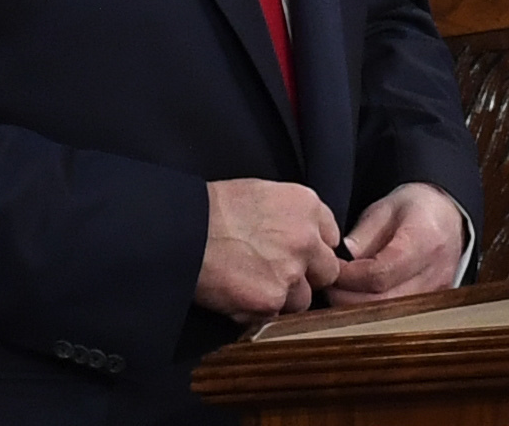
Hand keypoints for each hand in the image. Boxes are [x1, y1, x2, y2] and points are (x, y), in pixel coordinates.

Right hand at [196, 178, 341, 320]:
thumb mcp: (258, 193)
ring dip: (280, 296)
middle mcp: (306, 238)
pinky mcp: (271, 300)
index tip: (292, 250)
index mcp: (305, 205)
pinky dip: (257, 310)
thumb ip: (291, 216)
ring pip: (302, 298)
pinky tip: (235, 291)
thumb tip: (306, 239)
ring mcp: (291, 272)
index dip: (311, 248)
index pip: (331, 238)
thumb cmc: (208, 208)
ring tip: (246, 281)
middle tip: (269, 269)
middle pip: (326, 271)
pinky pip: (276, 315)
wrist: (177, 228)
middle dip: (304, 275)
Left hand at [329, 183, 464, 304]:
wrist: (449, 217)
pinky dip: (374, 312)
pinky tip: (359, 297)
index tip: (329, 269)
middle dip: (347, 297)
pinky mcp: (434, 305)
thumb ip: (363, 235)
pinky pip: (400, 317)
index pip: (379, 274)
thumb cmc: (415, 209)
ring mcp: (438, 294)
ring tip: (340, 290)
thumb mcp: (385, 209)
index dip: (348, 277)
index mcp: (423, 243)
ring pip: (391, 317)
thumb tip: (342, 258)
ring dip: (358, 308)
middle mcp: (436, 274)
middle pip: (384, 303)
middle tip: (327, 283)